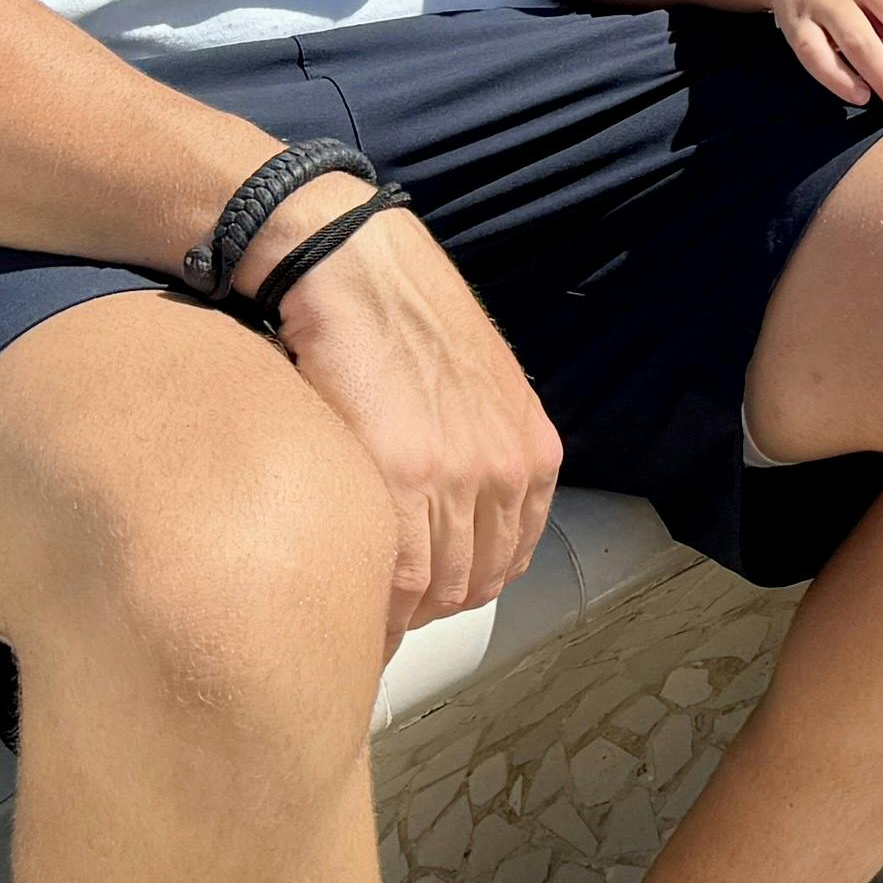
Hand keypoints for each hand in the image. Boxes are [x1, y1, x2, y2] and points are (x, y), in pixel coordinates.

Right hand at [261, 199, 563, 637]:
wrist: (360, 270)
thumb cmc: (412, 324)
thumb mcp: (484, 391)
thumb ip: (487, 453)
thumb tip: (462, 523)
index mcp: (534, 454)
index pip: (506, 561)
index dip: (460, 589)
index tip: (421, 599)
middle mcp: (508, 471)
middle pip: (471, 584)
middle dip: (427, 607)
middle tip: (379, 609)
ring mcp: (459, 476)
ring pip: (435, 588)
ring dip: (398, 611)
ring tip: (356, 604)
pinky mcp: (402, 473)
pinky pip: (397, 574)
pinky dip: (376, 603)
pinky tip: (348, 594)